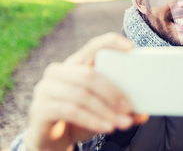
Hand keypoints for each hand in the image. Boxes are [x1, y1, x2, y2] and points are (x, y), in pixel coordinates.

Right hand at [24, 33, 147, 150]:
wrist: (50, 139)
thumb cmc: (79, 117)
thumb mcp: (101, 108)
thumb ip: (120, 107)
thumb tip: (142, 113)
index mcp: (76, 63)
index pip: (94, 46)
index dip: (111, 43)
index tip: (131, 48)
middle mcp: (58, 71)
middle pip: (89, 75)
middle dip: (113, 92)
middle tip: (130, 108)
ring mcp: (46, 88)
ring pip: (81, 95)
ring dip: (106, 111)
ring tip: (124, 123)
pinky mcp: (40, 108)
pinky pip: (71, 111)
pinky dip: (92, 120)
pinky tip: (106, 127)